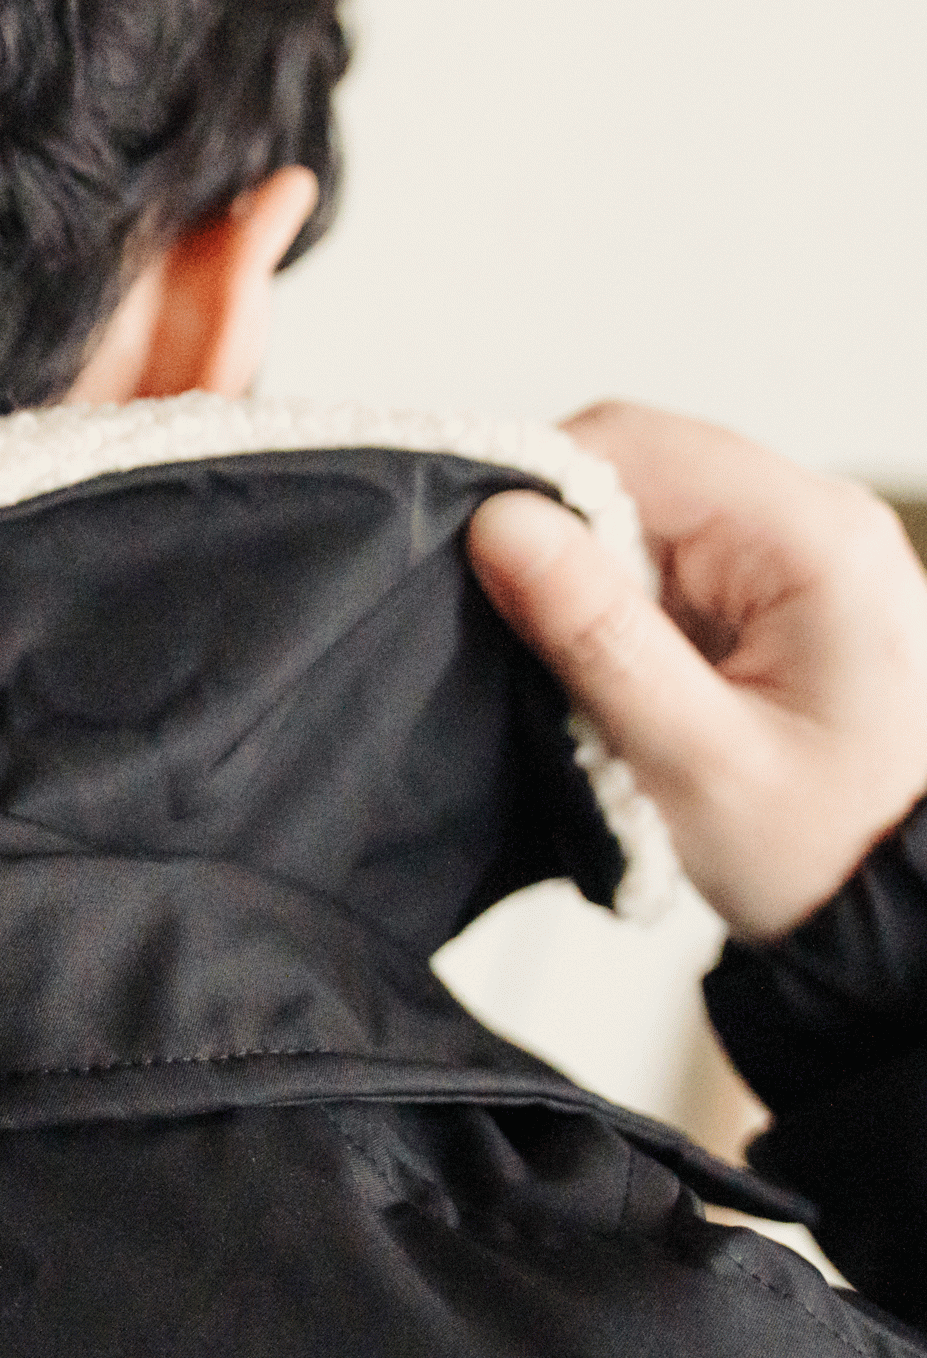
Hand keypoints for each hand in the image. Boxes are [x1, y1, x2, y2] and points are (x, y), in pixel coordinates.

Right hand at [467, 402, 926, 939]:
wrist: (894, 912)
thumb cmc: (825, 849)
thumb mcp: (694, 758)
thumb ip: (595, 634)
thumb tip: (500, 525)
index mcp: (814, 538)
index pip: (637, 445)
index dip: (536, 487)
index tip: (473, 564)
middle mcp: (816, 521)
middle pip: (639, 469)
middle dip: (562, 544)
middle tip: (526, 643)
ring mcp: (798, 554)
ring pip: (645, 518)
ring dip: (590, 586)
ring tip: (582, 677)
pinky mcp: (776, 592)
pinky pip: (670, 565)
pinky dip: (622, 613)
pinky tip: (618, 680)